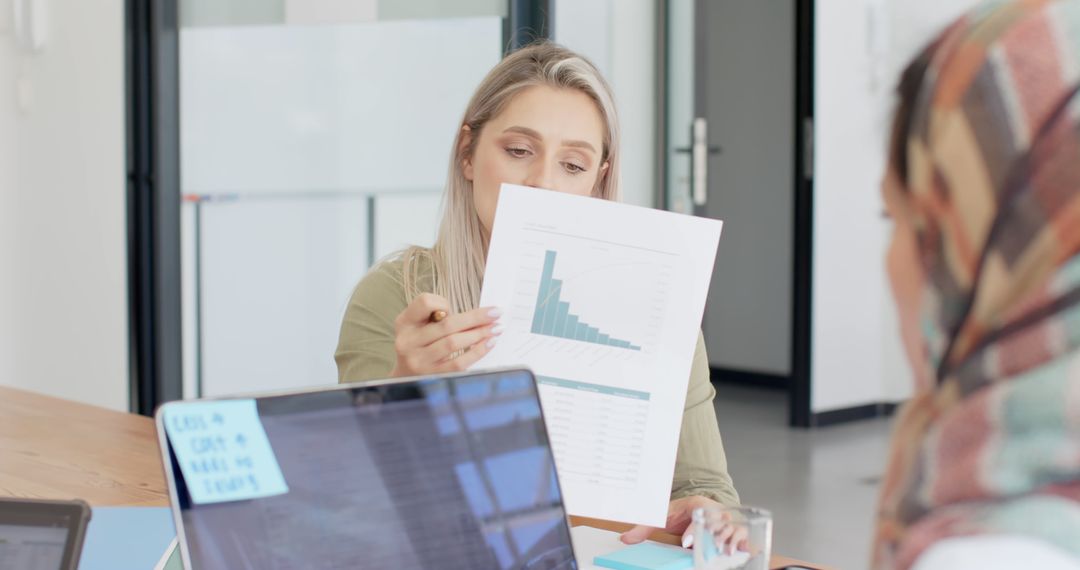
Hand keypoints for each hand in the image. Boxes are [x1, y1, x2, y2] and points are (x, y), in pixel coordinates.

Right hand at [389, 293, 502, 376]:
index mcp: (404, 323)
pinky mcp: (432, 376)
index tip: (455, 308)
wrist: (405, 377)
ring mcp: (419, 361)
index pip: (424, 302)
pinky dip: (477, 351)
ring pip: (453, 343)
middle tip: (496, 313)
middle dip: (476, 318)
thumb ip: (436, 316)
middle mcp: (408, 341)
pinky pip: (459, 363)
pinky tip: (489, 344)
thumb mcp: (417, 326)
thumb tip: (474, 316)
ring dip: (479, 334)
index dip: (443, 302)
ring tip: (495, 329)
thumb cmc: (418, 345)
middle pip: (447, 325)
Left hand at [620, 496, 747, 554]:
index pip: (699, 512)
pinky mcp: (733, 529)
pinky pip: (743, 533)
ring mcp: (725, 519)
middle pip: (720, 519)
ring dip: (730, 539)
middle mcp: (714, 509)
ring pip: (734, 526)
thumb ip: (644, 528)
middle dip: (715, 534)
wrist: (695, 507)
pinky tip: (738, 551)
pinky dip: (742, 541)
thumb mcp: (661, 517)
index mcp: (697, 503)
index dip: (693, 529)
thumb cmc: (680, 512)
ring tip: (724, 551)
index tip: (686, 542)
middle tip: (710, 547)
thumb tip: (625, 538)